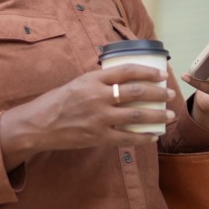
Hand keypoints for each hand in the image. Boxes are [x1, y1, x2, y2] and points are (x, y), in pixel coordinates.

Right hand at [0, 63, 174, 169]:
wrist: (38, 125)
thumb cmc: (58, 102)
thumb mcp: (78, 83)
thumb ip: (100, 81)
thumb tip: (124, 79)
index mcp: (93, 79)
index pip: (126, 70)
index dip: (147, 71)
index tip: (161, 73)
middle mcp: (97, 96)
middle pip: (135, 92)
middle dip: (157, 93)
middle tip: (169, 94)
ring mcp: (98, 117)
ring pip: (135, 115)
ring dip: (156, 115)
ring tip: (169, 115)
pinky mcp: (97, 136)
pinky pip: (126, 137)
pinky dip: (142, 137)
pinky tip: (153, 136)